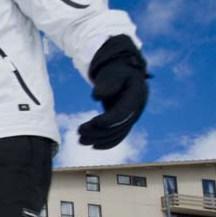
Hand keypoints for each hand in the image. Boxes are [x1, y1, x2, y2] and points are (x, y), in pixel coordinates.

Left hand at [78, 35, 147, 149]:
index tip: (93, 122)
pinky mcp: (125, 121)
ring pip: (117, 133)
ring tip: (80, 139)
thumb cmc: (116, 71)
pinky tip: (92, 145)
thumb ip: (107, 83)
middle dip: (99, 132)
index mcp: (136, 96)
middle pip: (119, 126)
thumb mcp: (112, 73)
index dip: (109, 120)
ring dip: (99, 138)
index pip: (123, 113)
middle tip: (79, 132)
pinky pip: (118, 135)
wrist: (123, 72)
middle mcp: (137, 109)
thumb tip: (97, 97)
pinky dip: (106, 142)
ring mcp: (132, 116)